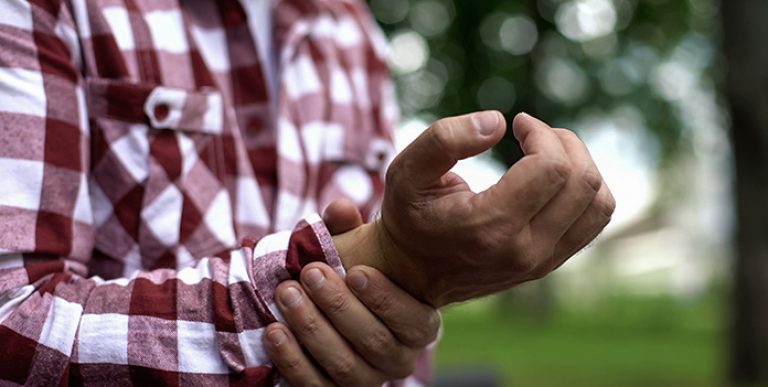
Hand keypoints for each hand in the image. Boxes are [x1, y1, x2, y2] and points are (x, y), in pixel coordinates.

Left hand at [263, 200, 439, 385]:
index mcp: (417, 323)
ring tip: (286, 294)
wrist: (315, 309)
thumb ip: (348, 229)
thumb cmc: (343, 274)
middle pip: (375, 341)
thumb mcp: (349, 248)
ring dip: (311, 327)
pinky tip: (274, 331)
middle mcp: (398, 358)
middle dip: (338, 306)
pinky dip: (292, 359)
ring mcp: (366, 381)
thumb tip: (341, 208)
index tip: (355, 272)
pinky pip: (316, 386)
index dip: (386, 299)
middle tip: (310, 274)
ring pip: (345, 365)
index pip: (415, 321)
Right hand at [334, 112, 614, 306]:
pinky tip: (554, 176)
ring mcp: (541, 262)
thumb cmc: (409, 216)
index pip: (550, 168)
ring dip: (581, 164)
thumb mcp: (405, 171)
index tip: (518, 123)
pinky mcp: (549, 263)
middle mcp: (523, 250)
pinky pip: (594, 220)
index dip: (540, 133)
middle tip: (532, 131)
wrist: (411, 275)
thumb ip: (443, 139)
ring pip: (599, 203)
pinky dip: (585, 189)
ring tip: (547, 152)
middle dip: (563, 142)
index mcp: (489, 227)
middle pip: (582, 182)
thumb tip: (499, 122)